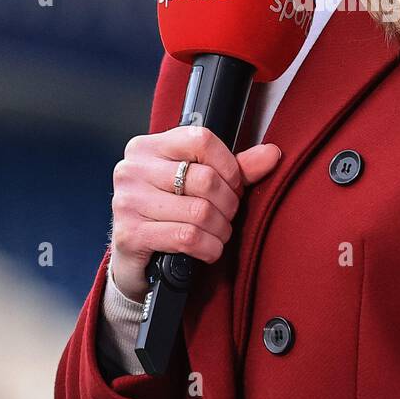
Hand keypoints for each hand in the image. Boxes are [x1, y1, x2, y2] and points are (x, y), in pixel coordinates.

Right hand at [109, 126, 281, 300]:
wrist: (133, 258)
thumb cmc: (167, 214)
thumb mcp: (198, 185)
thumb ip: (235, 168)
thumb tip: (271, 154)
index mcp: (148, 147)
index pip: (201, 140)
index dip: (229, 166)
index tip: (234, 185)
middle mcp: (133, 169)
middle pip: (205, 179)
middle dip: (228, 203)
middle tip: (227, 215)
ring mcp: (128, 202)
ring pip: (200, 212)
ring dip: (221, 229)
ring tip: (218, 233)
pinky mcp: (131, 234)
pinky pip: (187, 237)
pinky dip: (209, 247)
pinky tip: (208, 249)